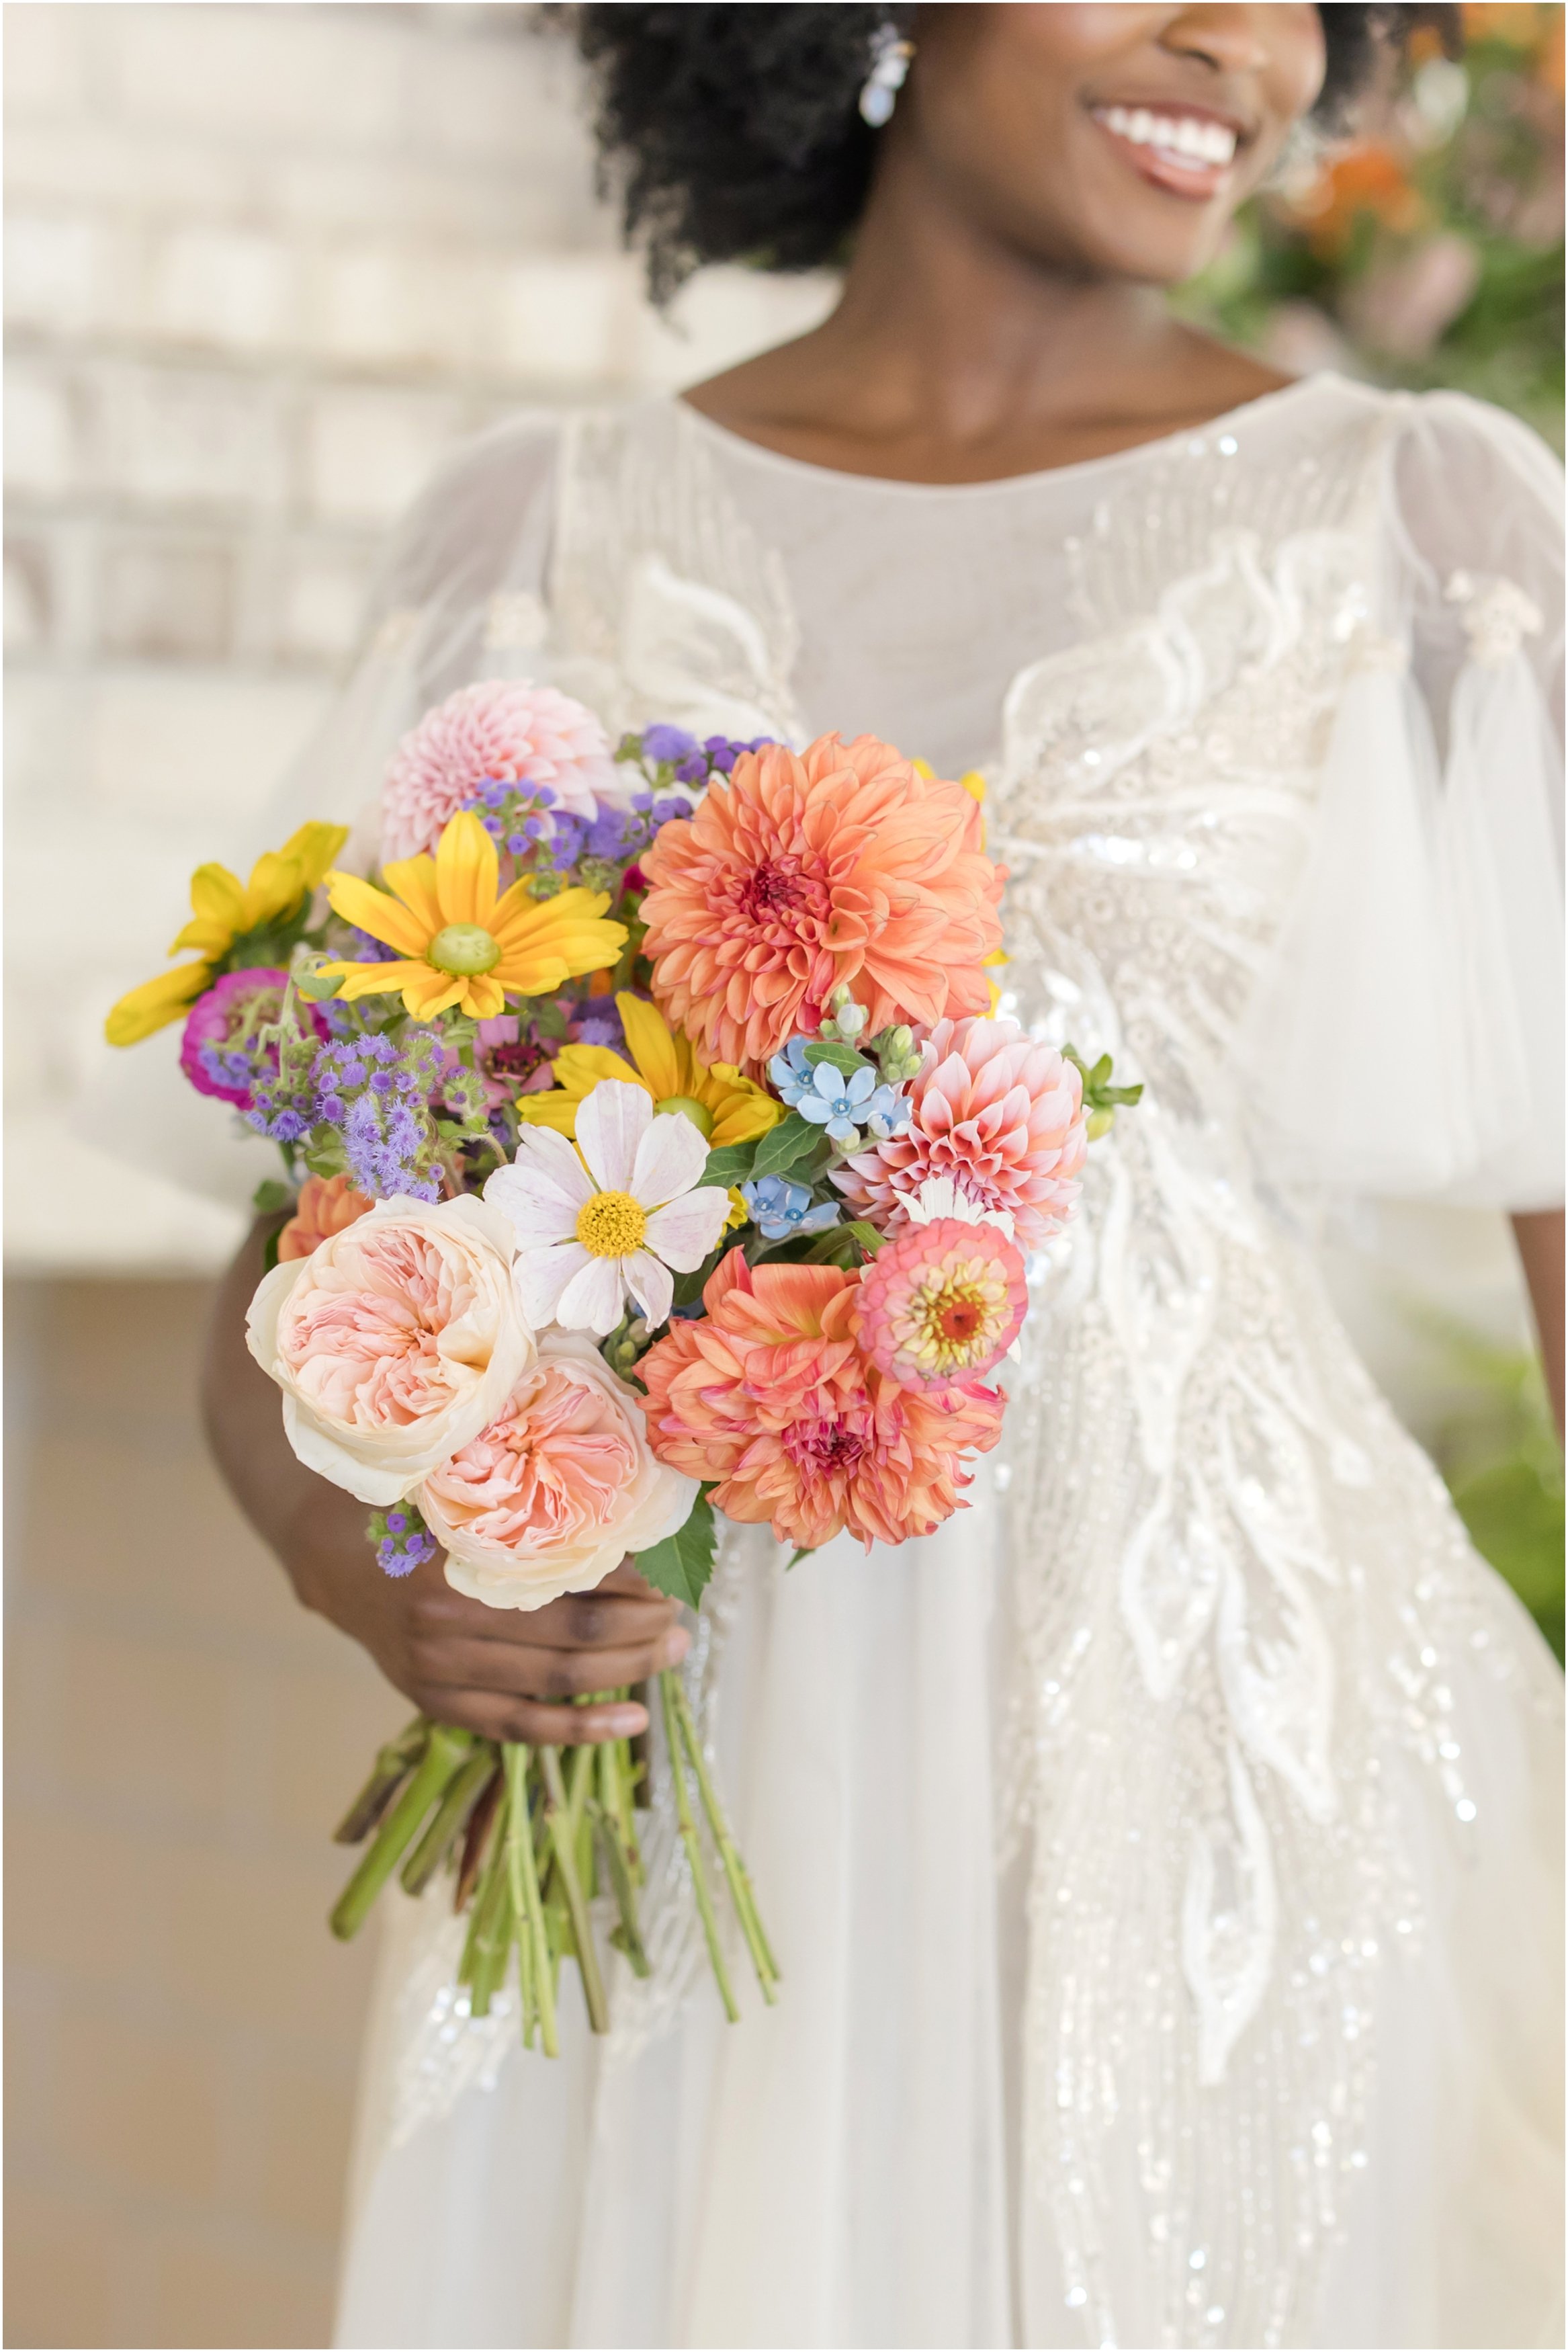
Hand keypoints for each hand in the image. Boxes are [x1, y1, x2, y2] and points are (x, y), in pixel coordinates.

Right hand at [293, 1498, 686, 1743]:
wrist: (334, 1558)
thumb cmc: (414, 1513)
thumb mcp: (462, 1494)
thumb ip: (525, 1505)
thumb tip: (627, 1510)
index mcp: (458, 1558)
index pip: (569, 1579)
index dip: (629, 1580)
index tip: (668, 1572)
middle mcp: (447, 1619)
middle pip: (573, 1634)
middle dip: (641, 1626)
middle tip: (680, 1615)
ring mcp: (440, 1670)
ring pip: (556, 1681)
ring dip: (627, 1669)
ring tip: (671, 1652)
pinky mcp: (437, 1703)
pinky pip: (521, 1727)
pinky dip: (581, 1728)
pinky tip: (633, 1719)